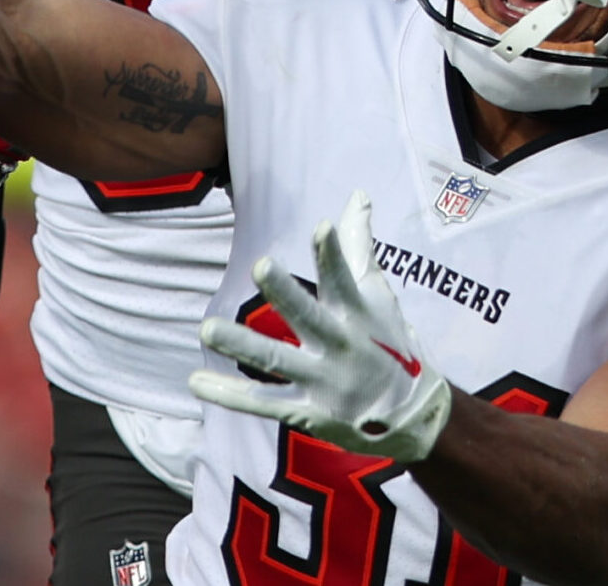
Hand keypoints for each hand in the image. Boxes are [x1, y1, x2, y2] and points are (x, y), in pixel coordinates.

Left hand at [190, 191, 451, 462]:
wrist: (410, 413)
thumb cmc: (386, 341)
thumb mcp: (377, 294)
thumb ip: (358, 245)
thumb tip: (357, 194)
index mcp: (355, 313)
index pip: (344, 279)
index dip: (333, 254)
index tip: (322, 226)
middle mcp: (338, 344)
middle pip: (309, 316)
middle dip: (286, 293)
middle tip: (261, 265)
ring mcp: (322, 380)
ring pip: (277, 360)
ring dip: (242, 345)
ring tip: (206, 330)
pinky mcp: (306, 410)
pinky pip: (263, 401)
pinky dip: (230, 394)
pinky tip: (196, 380)